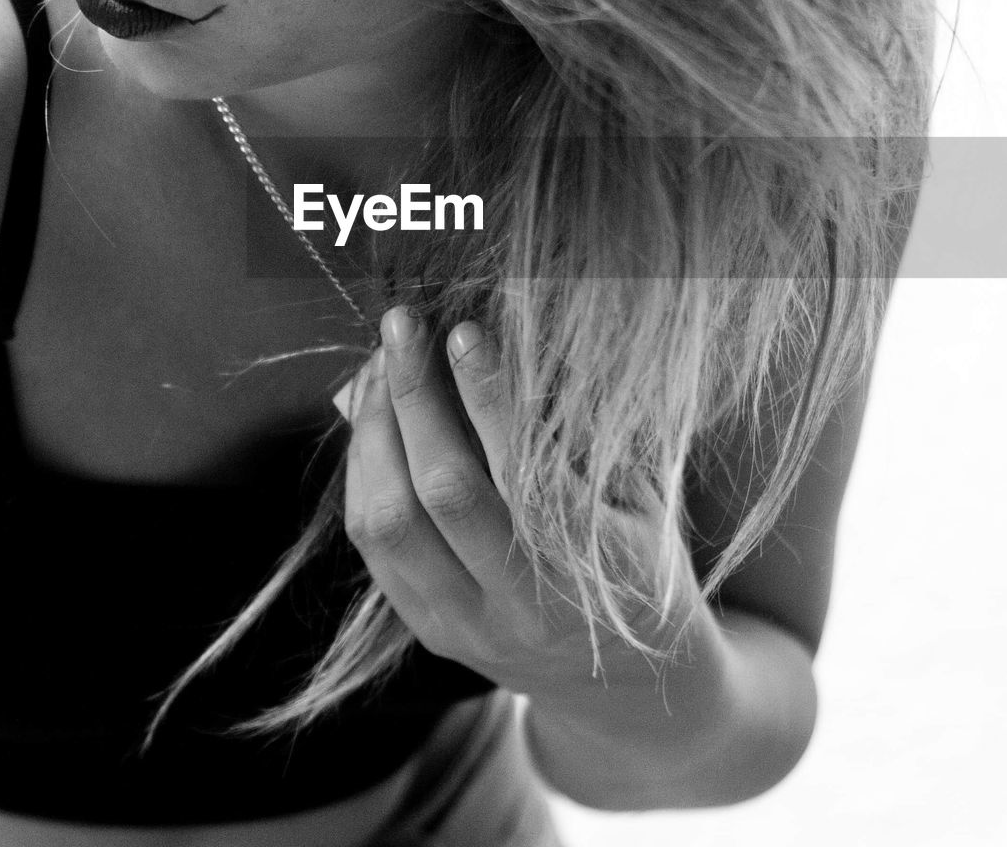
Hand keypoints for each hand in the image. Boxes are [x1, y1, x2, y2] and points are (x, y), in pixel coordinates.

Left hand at [342, 305, 702, 705]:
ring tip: (380, 365)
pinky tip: (373, 419)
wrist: (622, 681)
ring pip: (389, 520)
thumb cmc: (642, 561)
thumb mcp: (643, 496)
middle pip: (443, 489)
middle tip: (402, 325)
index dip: (488, 395)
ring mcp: (463, 624)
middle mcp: (520, 607)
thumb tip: (516, 337)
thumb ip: (584, 430)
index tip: (465, 330)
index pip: (523, 470)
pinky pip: (372, 544)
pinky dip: (363, 471)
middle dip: (414, 395)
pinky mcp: (426, 628)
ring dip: (375, 430)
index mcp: (590, 570)